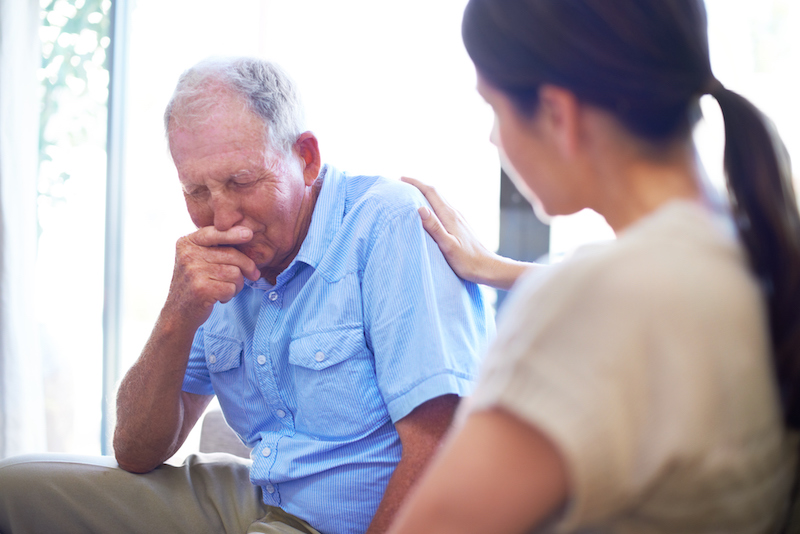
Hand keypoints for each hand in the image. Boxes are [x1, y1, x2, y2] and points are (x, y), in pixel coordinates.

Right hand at [164, 225, 260, 328]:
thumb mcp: (197, 259)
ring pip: (235, 273)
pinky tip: (219, 297)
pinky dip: (230, 295)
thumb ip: (215, 246)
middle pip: (232, 254)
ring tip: (225, 288)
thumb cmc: (195, 283)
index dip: (233, 233)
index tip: (248, 234)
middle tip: (253, 275)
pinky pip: (231, 288)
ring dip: (237, 284)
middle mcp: (188, 254)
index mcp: (187, 243)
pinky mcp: (201, 289)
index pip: (215, 233)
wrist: (178, 313)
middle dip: (247, 267)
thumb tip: (247, 235)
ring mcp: (193, 271)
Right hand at [402, 177, 535, 289]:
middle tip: (402, 183)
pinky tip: (428, 211)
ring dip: (425, 194)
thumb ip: (434, 227)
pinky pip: (442, 208)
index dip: (416, 183)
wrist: (487, 267)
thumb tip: (420, 208)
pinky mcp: (459, 225)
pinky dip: (432, 204)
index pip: (431, 192)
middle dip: (418, 186)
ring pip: (439, 200)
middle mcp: (454, 213)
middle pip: (435, 193)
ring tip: (411, 195)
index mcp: (449, 216)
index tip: (401, 179)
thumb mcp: (447, 245)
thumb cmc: (467, 260)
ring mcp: (458, 219)